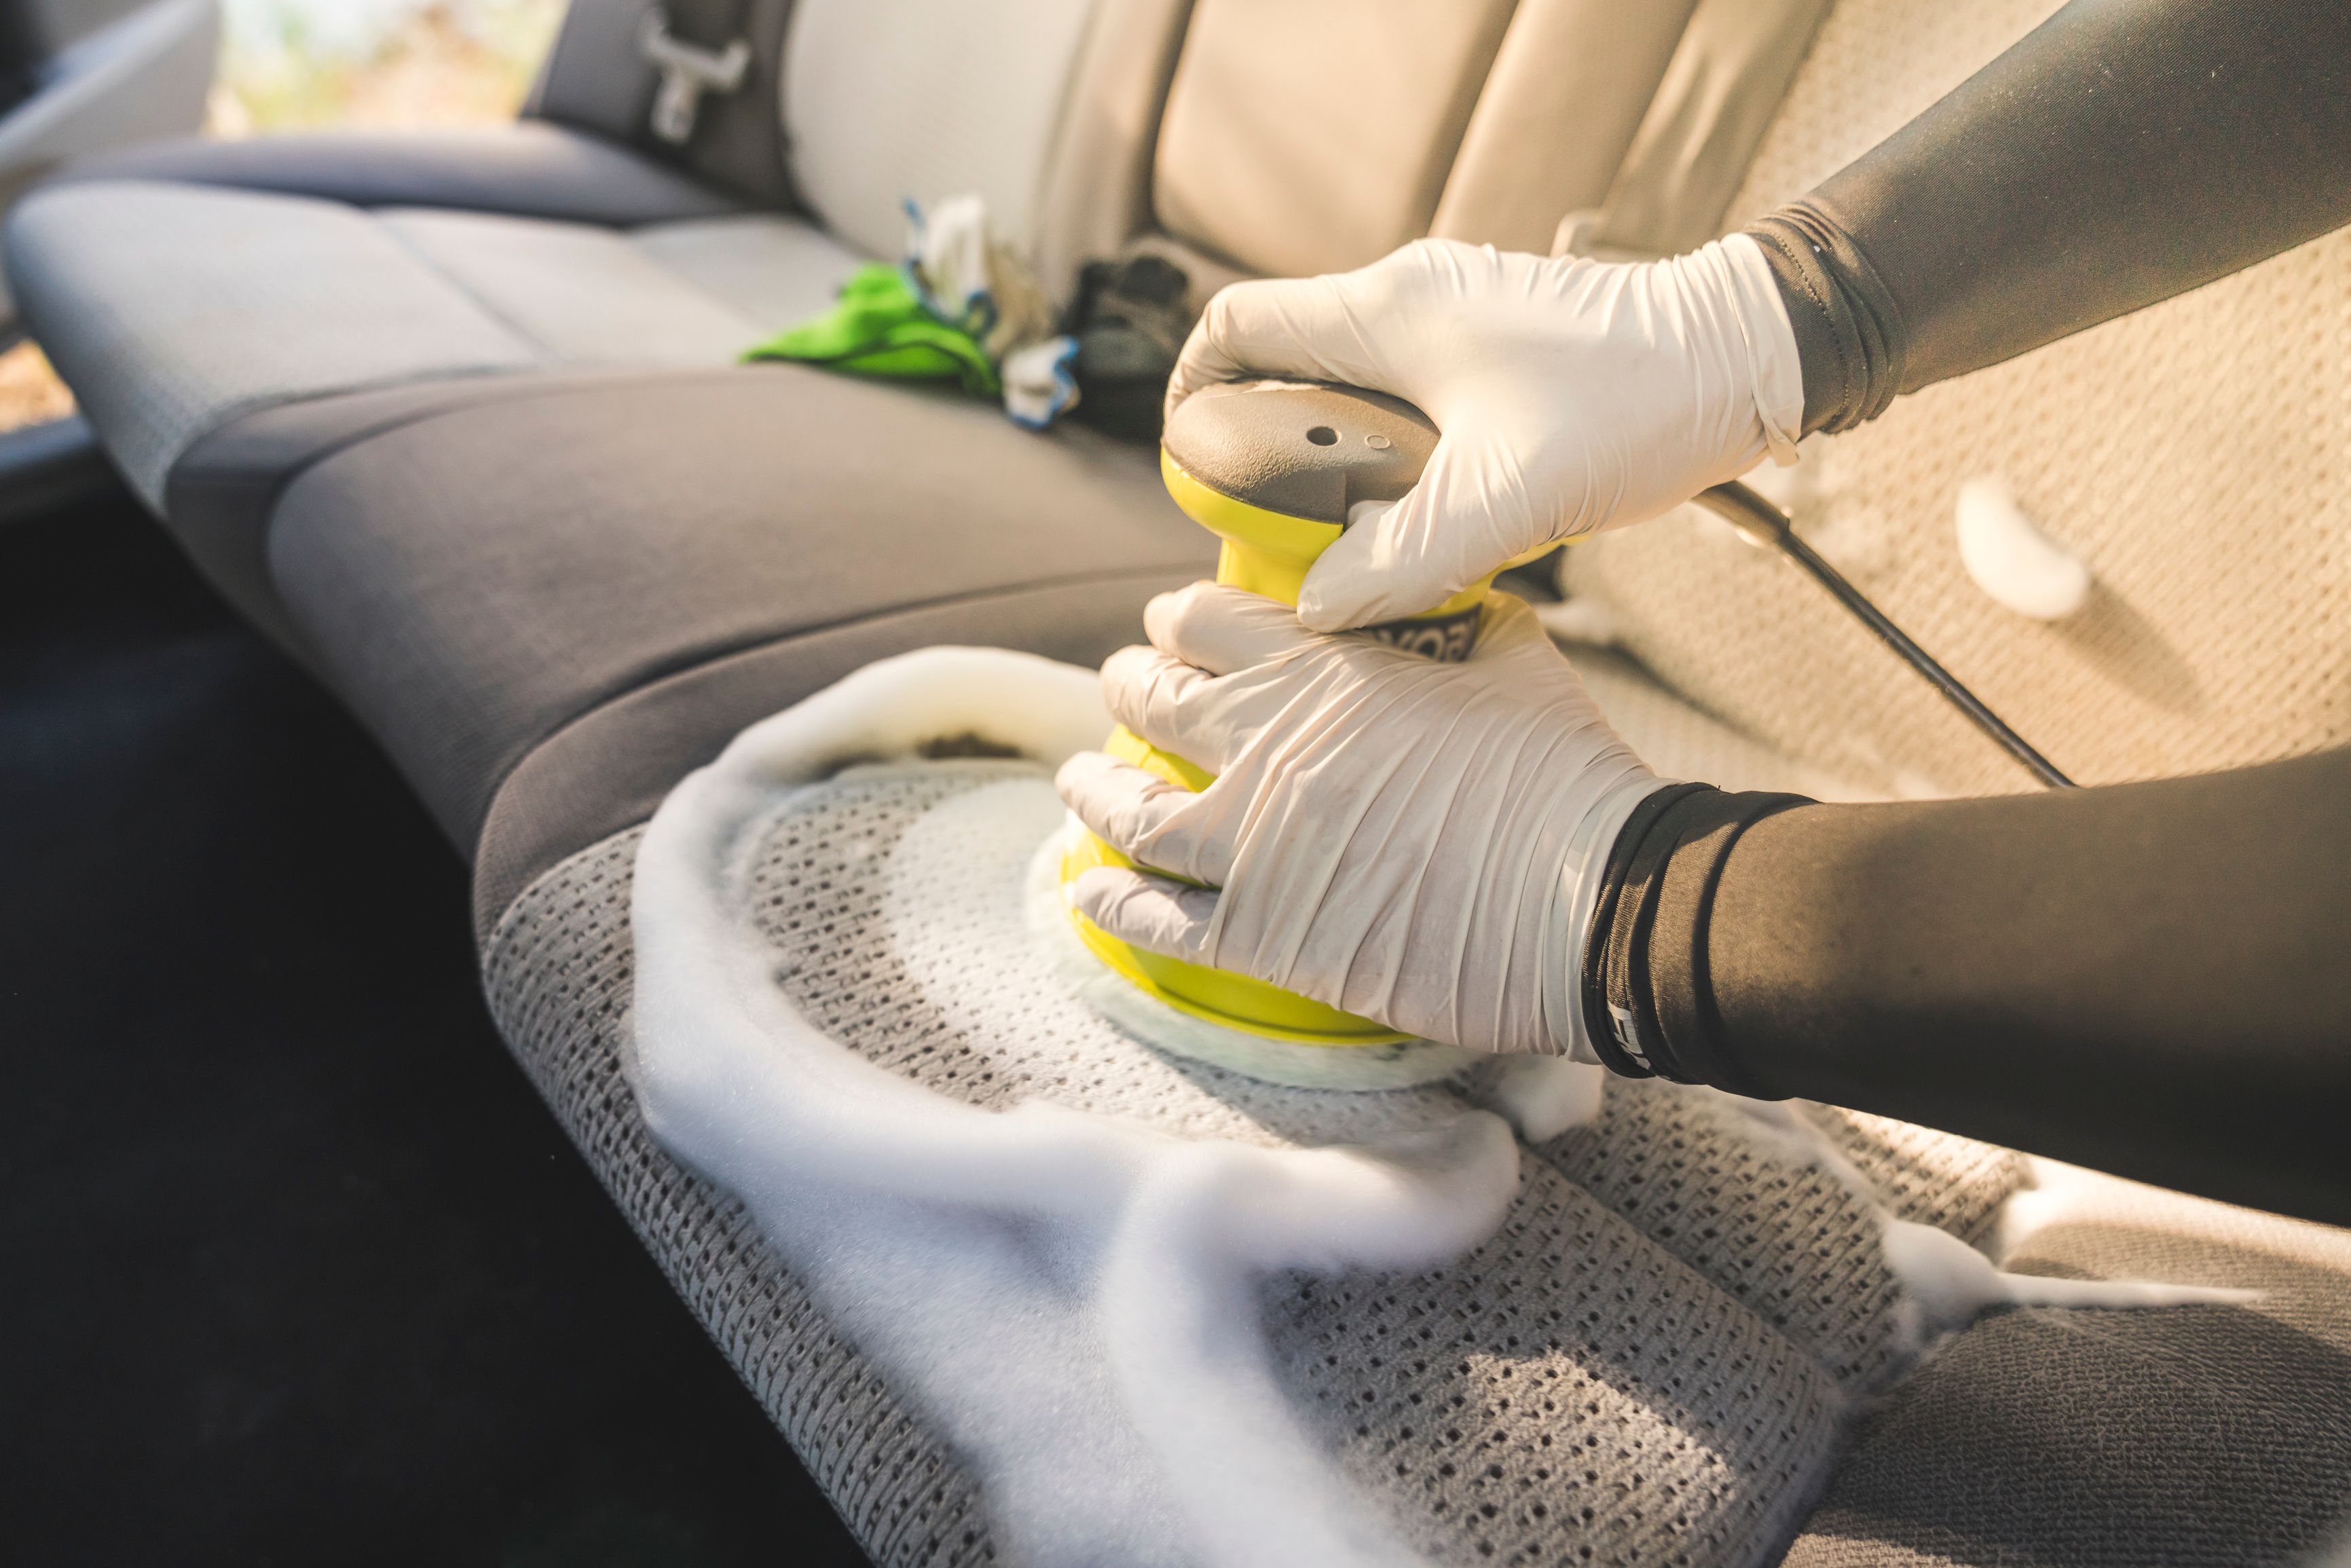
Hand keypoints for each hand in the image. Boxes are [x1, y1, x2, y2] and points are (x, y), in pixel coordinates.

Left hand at [1054, 584, 1663, 1053]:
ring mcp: (1252, 847)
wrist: (1591, 899)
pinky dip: (1107, 897)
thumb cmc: (1563, 778)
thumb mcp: (1512, 657)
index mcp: (1322, 673)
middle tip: (1120, 687)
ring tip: (1079, 779)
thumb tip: (1437, 593)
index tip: (1167, 625)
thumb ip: (1452, 619)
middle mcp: (1266, 751)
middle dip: (1127, 687)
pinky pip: (1152, 915)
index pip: (1209, 623)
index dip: (1177, 621)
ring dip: (1094, 789)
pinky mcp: (1260, 937)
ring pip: (1130, 810)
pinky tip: (1085, 886)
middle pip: (1154, 703)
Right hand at [1164, 237, 1803, 630]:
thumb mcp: (1510, 497)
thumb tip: (1319, 609)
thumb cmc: (1638, 402)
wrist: (1755, 357)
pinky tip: (1433, 521)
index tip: (1197, 470)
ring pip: (1355, 395)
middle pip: (1290, 369)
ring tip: (1361, 543)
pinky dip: (1400, 462)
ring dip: (1343, 466)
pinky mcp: (1500, 353)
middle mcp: (1412, 300)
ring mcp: (1459, 321)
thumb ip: (1403, 558)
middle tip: (1284, 536)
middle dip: (1273, 455)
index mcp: (1387, 310)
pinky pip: (1413, 405)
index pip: (1238, 326)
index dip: (1195, 396)